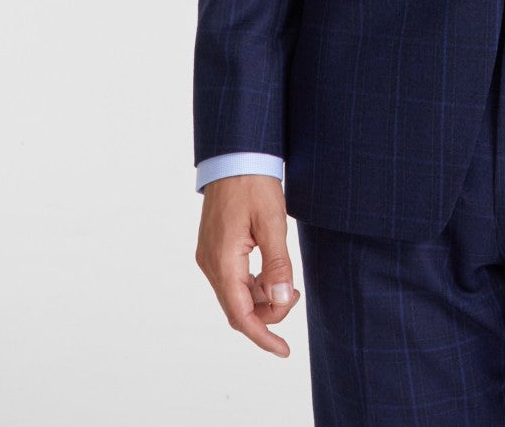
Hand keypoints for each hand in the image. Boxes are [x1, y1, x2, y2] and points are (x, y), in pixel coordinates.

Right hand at [196, 174, 300, 356]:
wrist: (235, 154)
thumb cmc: (253, 183)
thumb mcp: (273, 222)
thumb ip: (278, 264)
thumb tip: (283, 300)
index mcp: (223, 260)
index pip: (241, 315)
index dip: (263, 336)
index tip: (283, 350)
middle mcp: (210, 263)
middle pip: (238, 308)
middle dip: (267, 314)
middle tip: (294, 295)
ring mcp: (210, 256)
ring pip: (235, 295)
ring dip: (261, 299)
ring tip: (287, 282)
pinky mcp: (214, 249)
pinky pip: (232, 280)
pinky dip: (252, 284)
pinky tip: (271, 272)